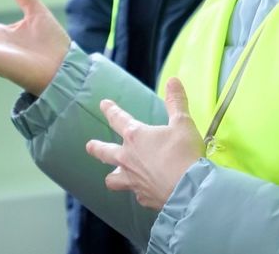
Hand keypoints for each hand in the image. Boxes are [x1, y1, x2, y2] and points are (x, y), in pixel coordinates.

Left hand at [85, 78, 204, 209]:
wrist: (189, 188)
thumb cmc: (184, 153)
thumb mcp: (183, 123)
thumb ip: (176, 102)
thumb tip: (173, 81)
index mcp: (135, 136)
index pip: (118, 119)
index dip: (110, 110)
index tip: (103, 104)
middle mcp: (128, 158)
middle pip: (105, 152)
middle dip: (96, 148)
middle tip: (89, 146)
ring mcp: (133, 180)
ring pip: (113, 179)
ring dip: (112, 176)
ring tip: (112, 176)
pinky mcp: (143, 197)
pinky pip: (136, 193)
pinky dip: (139, 190)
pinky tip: (145, 190)